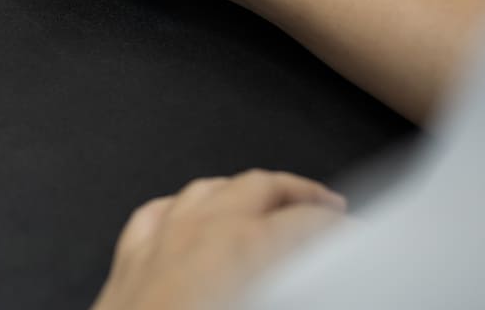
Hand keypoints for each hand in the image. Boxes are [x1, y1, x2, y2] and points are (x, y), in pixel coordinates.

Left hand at [90, 170, 346, 309]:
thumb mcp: (265, 303)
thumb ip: (295, 294)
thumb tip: (318, 292)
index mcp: (241, 247)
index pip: (306, 222)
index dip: (339, 229)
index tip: (355, 237)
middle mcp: (198, 230)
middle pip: (260, 186)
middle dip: (299, 192)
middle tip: (327, 206)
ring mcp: (160, 237)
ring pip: (209, 188)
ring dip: (245, 191)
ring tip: (269, 203)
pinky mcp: (130, 257)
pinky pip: (160, 211)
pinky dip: (184, 207)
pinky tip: (190, 215)